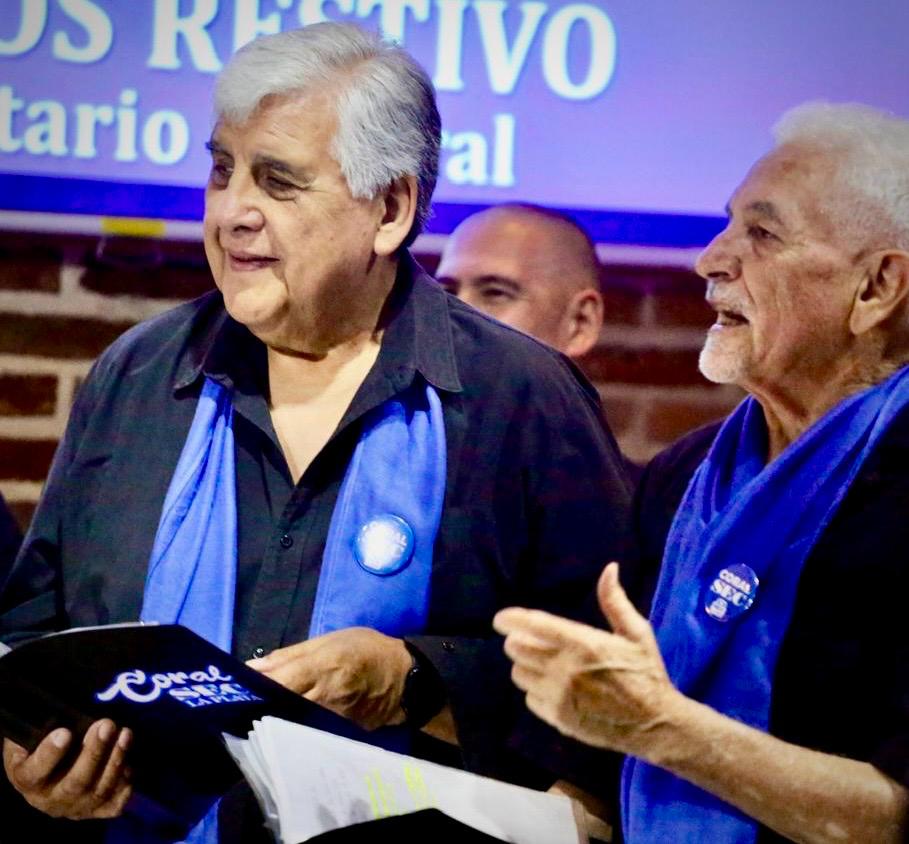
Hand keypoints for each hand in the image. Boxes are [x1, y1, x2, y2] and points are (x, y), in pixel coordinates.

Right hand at [3, 719, 132, 819]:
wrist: (46, 777)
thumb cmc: (39, 746)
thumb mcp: (30, 735)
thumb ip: (40, 726)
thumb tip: (57, 705)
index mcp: (26, 779)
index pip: (34, 772)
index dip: (49, 754)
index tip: (64, 732)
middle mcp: (48, 800)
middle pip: (74, 783)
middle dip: (94, 752)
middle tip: (107, 724)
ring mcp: (74, 808)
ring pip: (98, 791)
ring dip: (115, 761)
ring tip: (126, 734)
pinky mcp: (95, 811)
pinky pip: (113, 804)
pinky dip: (124, 785)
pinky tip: (130, 764)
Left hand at [247, 627, 411, 729]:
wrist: (405, 679)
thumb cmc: (365, 650)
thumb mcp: (329, 640)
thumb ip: (289, 655)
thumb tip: (252, 668)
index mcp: (322, 669)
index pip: (279, 683)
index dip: (255, 690)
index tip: (234, 694)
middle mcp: (324, 700)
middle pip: (281, 709)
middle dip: (260, 709)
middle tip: (242, 708)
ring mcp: (332, 723)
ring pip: (291, 726)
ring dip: (273, 722)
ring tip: (259, 718)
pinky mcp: (339, 737)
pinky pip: (307, 735)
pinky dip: (293, 731)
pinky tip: (284, 728)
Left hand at [493, 562, 683, 758]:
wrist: (656, 724)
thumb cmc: (646, 674)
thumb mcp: (637, 633)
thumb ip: (615, 601)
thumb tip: (609, 568)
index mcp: (583, 643)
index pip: (533, 625)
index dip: (510, 619)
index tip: (500, 618)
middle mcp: (565, 669)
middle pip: (517, 649)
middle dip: (516, 640)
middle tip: (525, 639)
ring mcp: (559, 696)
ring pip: (519, 674)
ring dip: (525, 665)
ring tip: (539, 662)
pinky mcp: (558, 718)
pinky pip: (529, 699)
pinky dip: (535, 690)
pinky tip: (551, 687)